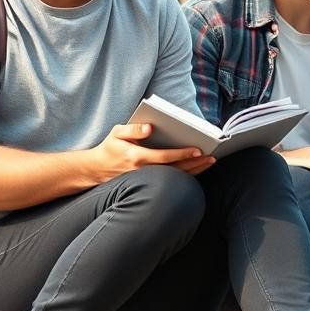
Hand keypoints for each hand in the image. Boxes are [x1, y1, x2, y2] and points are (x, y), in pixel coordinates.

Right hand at [86, 124, 211, 183]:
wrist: (97, 169)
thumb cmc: (110, 148)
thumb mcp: (116, 132)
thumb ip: (133, 129)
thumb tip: (150, 127)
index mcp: (137, 157)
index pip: (164, 157)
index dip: (182, 154)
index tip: (197, 150)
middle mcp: (144, 172)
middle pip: (175, 170)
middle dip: (195, 164)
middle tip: (211, 157)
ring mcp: (147, 180)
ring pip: (175, 177)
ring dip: (194, 170)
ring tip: (209, 162)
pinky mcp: (149, 183)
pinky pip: (171, 180)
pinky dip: (186, 175)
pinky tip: (198, 169)